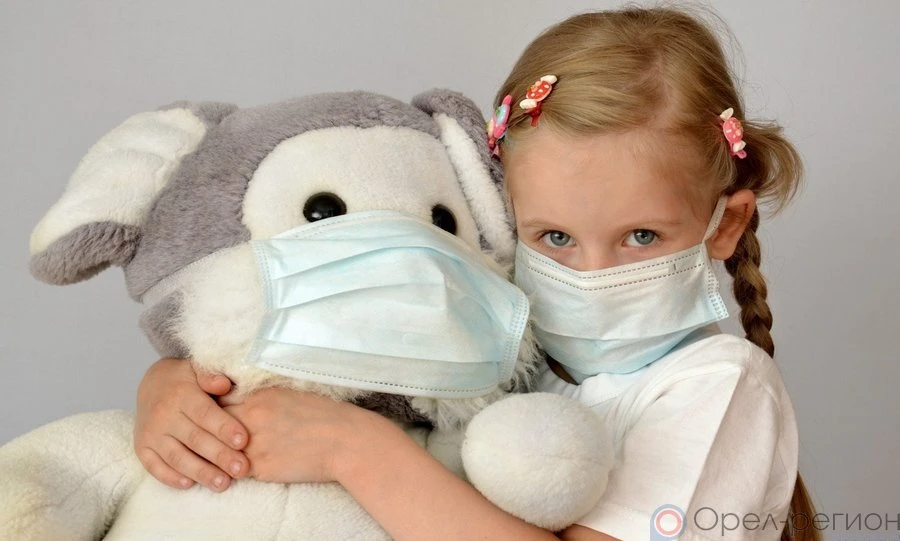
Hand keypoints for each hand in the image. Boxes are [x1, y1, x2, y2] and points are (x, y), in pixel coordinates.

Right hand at [134, 358, 249, 490]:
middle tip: (241, 469)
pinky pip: (154, 467)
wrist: (151, 384)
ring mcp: (150, 434)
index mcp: (182, 394)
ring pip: (177, 457)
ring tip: (223, 484)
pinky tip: (190, 484)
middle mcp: (163, 415)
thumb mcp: (198, 370)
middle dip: (220, 456)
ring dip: (200, 472)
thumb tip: (224, 384)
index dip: (224, 428)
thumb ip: (211, 376)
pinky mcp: (142, 448)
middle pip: (194, 439)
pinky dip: (171, 478)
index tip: (243, 441)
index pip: (205, 414)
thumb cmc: (185, 380)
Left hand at [220, 387, 380, 483]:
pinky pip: (236, 471)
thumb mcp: (290, 394)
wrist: (345, 441)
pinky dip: (233, 471)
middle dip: (208, 430)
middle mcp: (251, 418)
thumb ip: (263, 397)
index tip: (212, 412)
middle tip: (206, 435)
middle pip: (212, 424)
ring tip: (217, 456)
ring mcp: (253, 444)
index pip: (219, 399)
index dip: (213, 407)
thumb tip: (246, 400)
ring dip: (217, 453)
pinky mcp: (260, 468)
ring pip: (219, 450)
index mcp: (259, 396)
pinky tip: (237, 469)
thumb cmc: (324, 415)